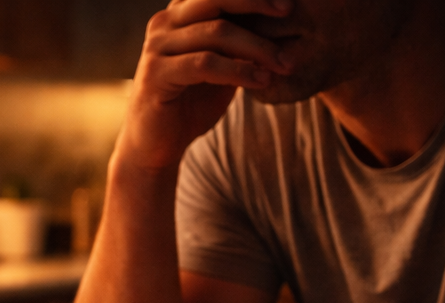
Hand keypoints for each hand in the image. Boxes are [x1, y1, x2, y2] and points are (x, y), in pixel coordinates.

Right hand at [118, 0, 293, 171]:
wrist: (156, 146)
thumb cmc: (190, 105)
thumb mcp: (222, 68)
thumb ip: (239, 45)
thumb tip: (281, 23)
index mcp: (178, 15)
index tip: (287, 0)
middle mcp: (164, 23)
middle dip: (256, 2)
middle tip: (288, 12)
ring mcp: (157, 47)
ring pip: (216, 32)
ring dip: (257, 47)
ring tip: (283, 64)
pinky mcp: (156, 74)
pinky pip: (205, 64)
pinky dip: (238, 70)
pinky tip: (261, 80)